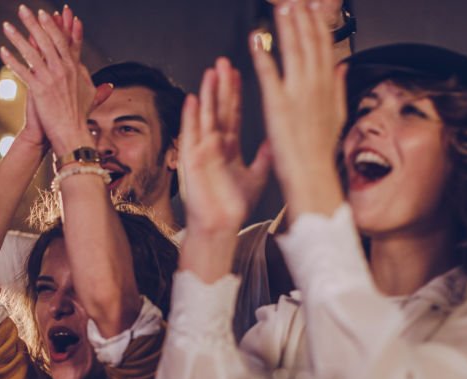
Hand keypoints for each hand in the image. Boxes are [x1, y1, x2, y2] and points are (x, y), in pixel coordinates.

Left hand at [0, 5, 95, 155]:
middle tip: (25, 10)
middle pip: (48, 39)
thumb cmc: (80, 118)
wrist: (72, 134)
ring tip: (7, 25)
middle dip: (36, 22)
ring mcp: (52, 78)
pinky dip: (12, 60)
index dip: (60, 25)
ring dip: (18, 36)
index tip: (55, 12)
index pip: (67, 40)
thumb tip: (108, 85)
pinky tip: (3, 50)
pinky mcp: (40, 89)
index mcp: (75, 68)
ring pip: (33, 51)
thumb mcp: (92, 99)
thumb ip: (99, 88)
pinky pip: (23, 70)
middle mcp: (64, 69)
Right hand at [180, 67, 249, 236]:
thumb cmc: (233, 208)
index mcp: (229, 150)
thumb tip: (276, 140)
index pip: (233, 115)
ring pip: (206, 117)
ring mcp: (202, 152)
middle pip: (219, 110)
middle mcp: (214, 148)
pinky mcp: (192, 161)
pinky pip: (191, 135)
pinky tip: (193, 99)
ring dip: (208, 94)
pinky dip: (191, 117)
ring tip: (211, 72)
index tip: (238, 74)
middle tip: (223, 62)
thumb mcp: (256, 177)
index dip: (235, 95)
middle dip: (221, 86)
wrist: (220, 228)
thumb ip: (264, 158)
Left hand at [250, 0, 345, 215]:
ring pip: (293, 51)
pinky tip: (257, 40)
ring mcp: (297, 93)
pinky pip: (269, 74)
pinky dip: (263, 55)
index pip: (325, 47)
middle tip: (296, 0)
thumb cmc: (321, 152)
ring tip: (280, 9)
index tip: (314, 7)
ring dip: (286, 27)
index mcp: (329, 87)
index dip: (319, 24)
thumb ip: (339, 88)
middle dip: (303, 18)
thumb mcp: (337, 115)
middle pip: (310, 42)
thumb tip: (341, 68)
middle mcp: (315, 86)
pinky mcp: (278, 104)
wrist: (313, 175)